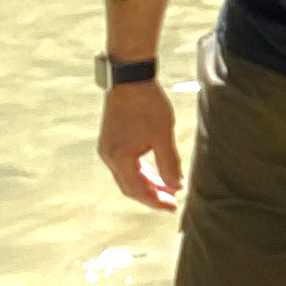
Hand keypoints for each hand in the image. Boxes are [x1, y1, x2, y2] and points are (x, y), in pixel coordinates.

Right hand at [100, 81, 182, 209]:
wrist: (130, 78)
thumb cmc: (146, 105)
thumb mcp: (162, 136)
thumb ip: (169, 164)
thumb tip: (176, 186)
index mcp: (119, 158)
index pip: (137, 190)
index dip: (155, 201)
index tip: (172, 207)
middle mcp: (109, 157)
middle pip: (130, 186)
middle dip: (151, 195)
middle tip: (172, 201)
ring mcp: (109, 148)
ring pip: (128, 175)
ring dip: (147, 183)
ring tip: (168, 188)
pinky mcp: (113, 140)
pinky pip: (127, 164)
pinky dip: (142, 170)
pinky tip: (156, 171)